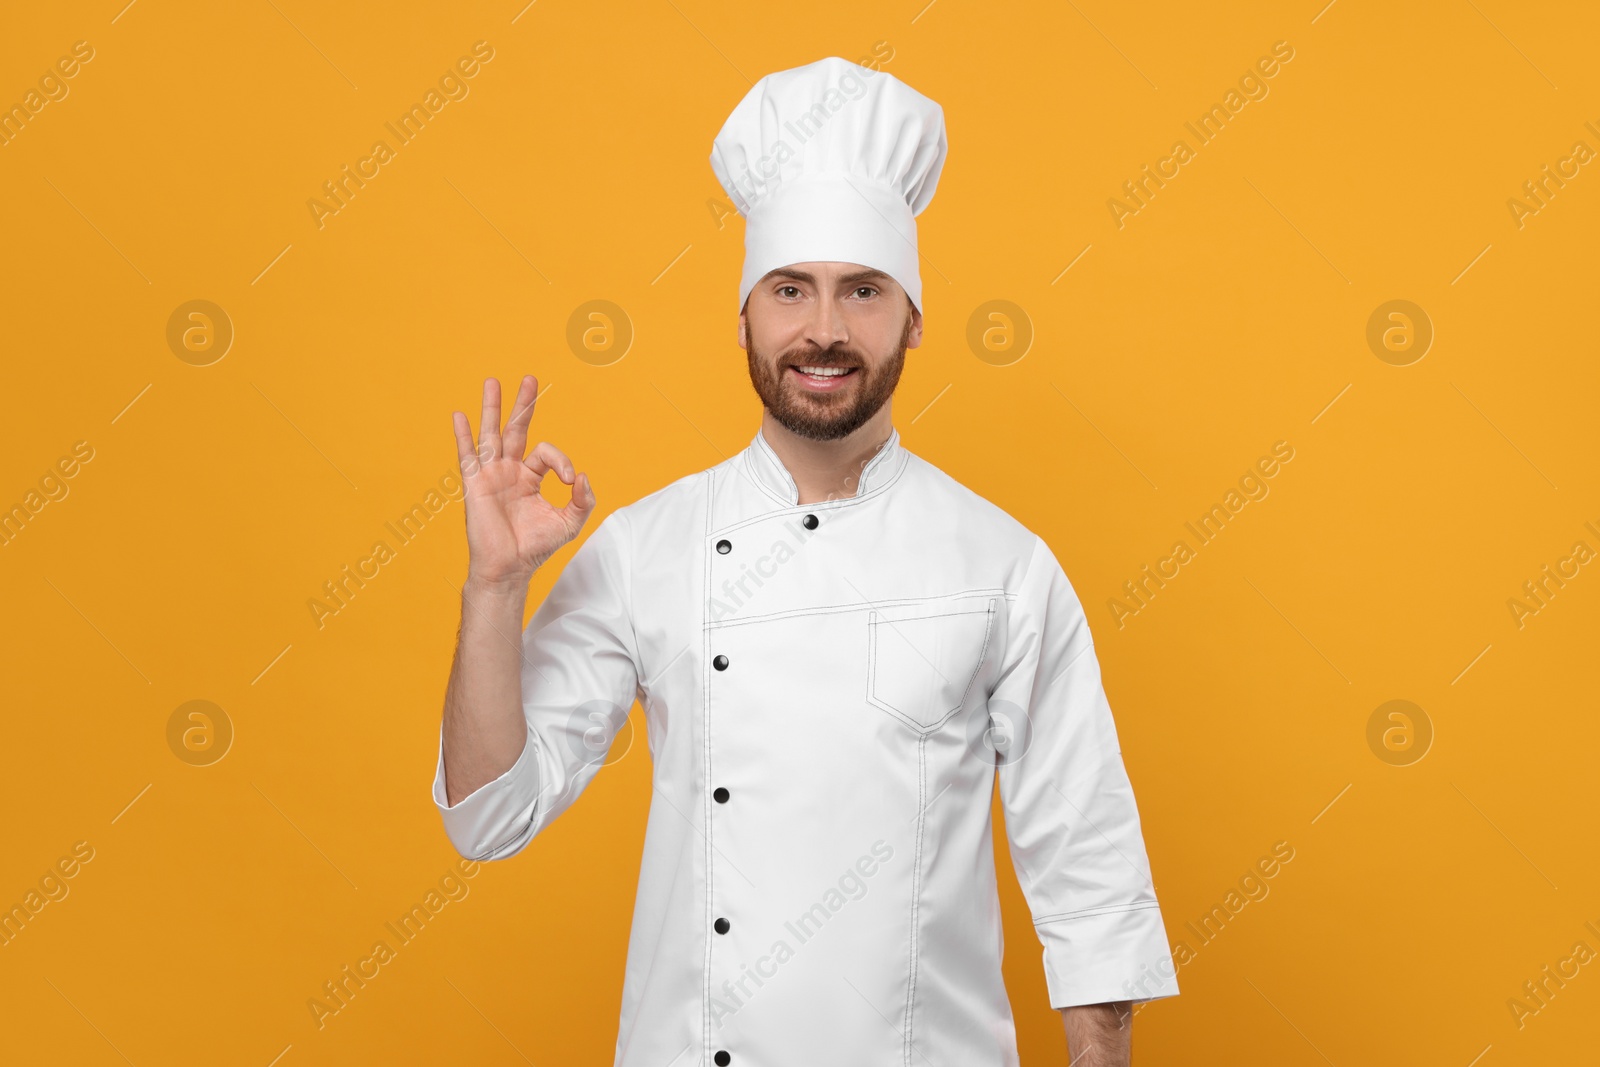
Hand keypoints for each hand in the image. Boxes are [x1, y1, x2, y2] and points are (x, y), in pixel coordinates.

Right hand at [452, 375, 594, 590]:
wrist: (508, 568)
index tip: (570, 479)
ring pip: (491, 434)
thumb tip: (583, 477)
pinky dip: (463, 436)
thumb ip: (584, 500)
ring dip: (492, 408)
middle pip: (516, 429)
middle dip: (523, 404)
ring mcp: (490, 475)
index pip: (546, 454)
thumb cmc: (535, 547)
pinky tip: (459, 416)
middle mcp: (509, 471)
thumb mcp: (570, 523)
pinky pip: (467, 456)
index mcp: (530, 477)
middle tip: (530, 379)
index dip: (561, 461)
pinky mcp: (475, 484)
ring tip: (493, 381)